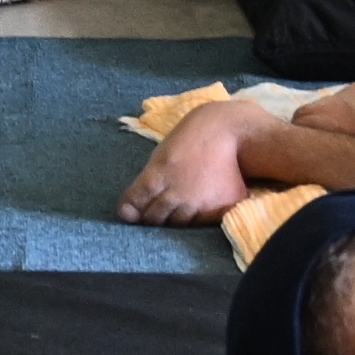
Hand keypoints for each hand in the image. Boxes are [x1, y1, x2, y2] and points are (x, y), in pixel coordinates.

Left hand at [117, 98, 258, 225]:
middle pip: (154, 219)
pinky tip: (201, 202)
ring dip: (176, 216)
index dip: (131, 209)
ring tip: (183, 200)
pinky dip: (198, 216)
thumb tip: (127, 212)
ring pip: (178, 224)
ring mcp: (198, 203)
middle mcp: (177, 193)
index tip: (131, 211)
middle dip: (153, 214)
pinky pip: (202, 222)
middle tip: (161, 204)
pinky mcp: (219, 209)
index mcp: (158, 175)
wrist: (227, 130)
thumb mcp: (161, 154)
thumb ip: (145, 183)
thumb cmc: (189, 140)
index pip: (136, 203)